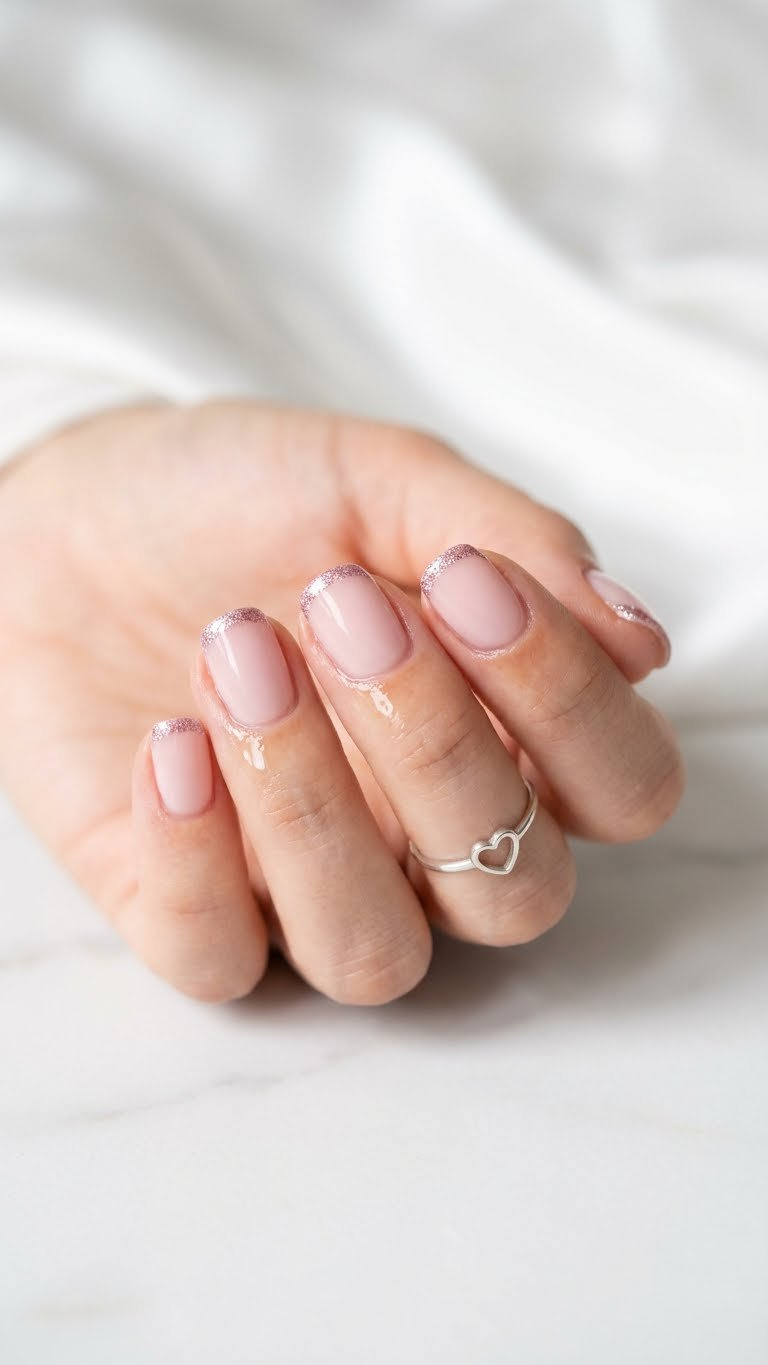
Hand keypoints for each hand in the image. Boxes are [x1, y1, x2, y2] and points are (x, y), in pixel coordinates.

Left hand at [0, 401, 682, 1002]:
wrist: (70, 512)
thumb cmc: (241, 498)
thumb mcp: (377, 478)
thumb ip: (511, 540)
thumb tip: (641, 641)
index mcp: (505, 734)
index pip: (620, 789)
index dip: (569, 705)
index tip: (466, 581)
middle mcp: (426, 836)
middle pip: (516, 891)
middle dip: (437, 745)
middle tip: (342, 608)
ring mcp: (306, 886)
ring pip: (375, 952)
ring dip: (313, 805)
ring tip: (238, 654)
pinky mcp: (185, 908)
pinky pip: (217, 958)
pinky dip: (196, 857)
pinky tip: (168, 742)